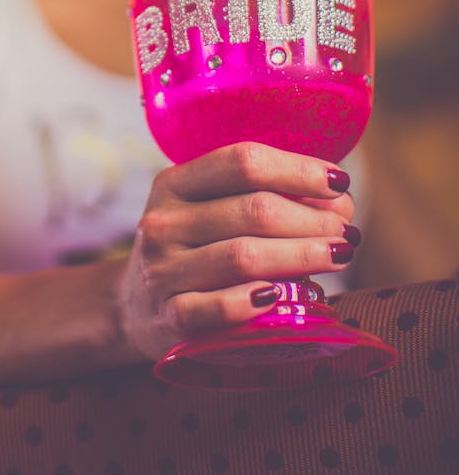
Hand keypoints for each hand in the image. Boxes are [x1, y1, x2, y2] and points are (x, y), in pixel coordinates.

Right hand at [115, 141, 355, 361]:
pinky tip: (285, 296)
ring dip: (302, 255)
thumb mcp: (211, 211)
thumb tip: (340, 202)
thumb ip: (266, 198)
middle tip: (346, 232)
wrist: (133, 307)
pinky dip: (256, 302)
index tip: (339, 181)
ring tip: (338, 256)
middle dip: (311, 219)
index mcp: (175, 183)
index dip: (297, 169)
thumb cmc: (194, 250)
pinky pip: (219, 308)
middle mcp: (163, 221)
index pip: (242, 161)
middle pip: (252, 209)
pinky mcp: (168, 318)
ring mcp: (163, 270)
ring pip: (243, 255)